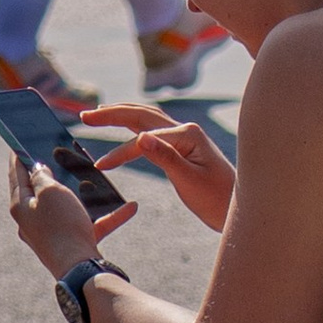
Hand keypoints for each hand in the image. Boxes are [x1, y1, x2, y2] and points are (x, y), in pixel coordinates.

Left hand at [6, 148, 132, 280]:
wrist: (80, 270)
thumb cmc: (62, 227)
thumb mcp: (50, 191)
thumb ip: (41, 176)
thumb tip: (37, 169)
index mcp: (21, 206)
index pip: (16, 174)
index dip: (18, 155)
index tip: (20, 142)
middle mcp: (32, 221)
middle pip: (41, 190)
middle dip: (53, 172)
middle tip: (58, 154)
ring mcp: (51, 234)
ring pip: (68, 207)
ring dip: (85, 194)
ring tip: (96, 179)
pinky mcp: (70, 244)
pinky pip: (89, 224)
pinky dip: (105, 216)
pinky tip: (129, 208)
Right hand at [84, 106, 236, 229]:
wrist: (238, 208)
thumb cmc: (217, 199)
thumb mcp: (189, 181)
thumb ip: (165, 158)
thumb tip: (140, 138)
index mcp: (187, 135)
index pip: (143, 139)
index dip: (120, 152)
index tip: (100, 166)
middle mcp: (185, 130)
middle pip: (142, 115)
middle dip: (112, 114)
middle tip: (84, 115)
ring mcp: (185, 136)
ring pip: (147, 118)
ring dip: (121, 114)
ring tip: (97, 115)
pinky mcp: (183, 146)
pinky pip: (153, 130)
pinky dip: (134, 126)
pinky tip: (125, 128)